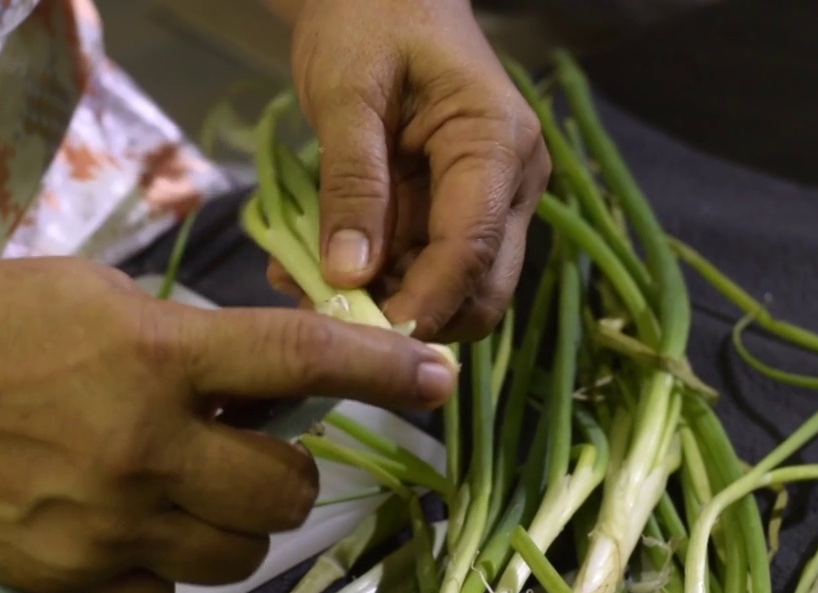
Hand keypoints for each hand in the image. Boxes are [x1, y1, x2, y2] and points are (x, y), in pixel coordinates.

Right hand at [0, 259, 456, 592]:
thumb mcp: (98, 296)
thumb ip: (189, 339)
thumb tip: (261, 382)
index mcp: (154, 358)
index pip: (298, 365)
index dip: (381, 371)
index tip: (434, 378)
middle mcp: (144, 449)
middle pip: (286, 492)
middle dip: (284, 469)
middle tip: (245, 442)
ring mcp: (109, 524)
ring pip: (238, 551)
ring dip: (230, 515)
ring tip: (177, 478)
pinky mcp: (72, 578)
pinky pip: (168, 591)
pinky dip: (166, 558)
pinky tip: (124, 517)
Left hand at [269, 0, 549, 341]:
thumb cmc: (368, 21)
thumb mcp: (346, 95)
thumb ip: (352, 183)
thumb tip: (349, 275)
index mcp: (497, 145)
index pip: (473, 249)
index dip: (424, 301)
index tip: (364, 336)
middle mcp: (510, 183)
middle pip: (481, 289)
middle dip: (413, 316)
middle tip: (332, 320)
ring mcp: (487, 201)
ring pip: (453, 289)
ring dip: (388, 303)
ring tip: (306, 287)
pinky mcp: (453, 211)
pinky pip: (423, 266)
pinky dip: (377, 281)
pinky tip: (318, 269)